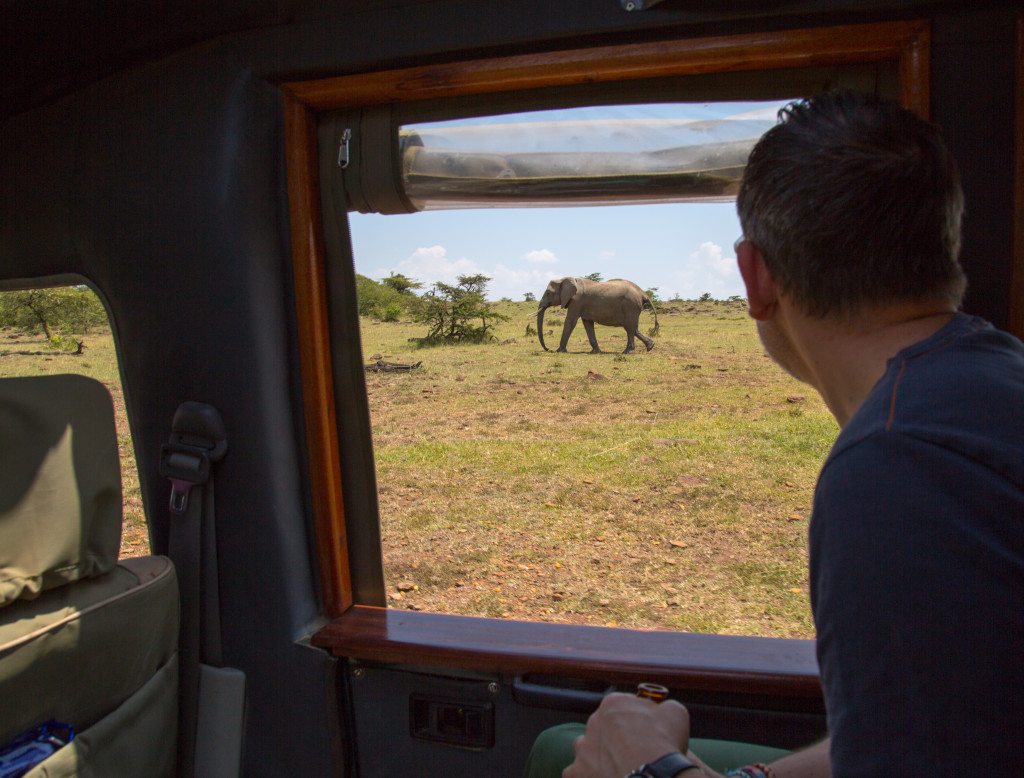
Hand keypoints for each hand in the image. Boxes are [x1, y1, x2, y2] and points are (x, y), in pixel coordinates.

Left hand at [563, 692, 690, 777]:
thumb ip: (664, 707)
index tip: (645, 733)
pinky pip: (579, 773)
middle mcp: (593, 722)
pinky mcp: (577, 773)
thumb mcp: (675, 713)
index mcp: (613, 703)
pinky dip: (591, 776)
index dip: (635, 721)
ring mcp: (583, 749)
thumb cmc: (663, 743)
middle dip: (616, 739)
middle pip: (604, 729)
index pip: (621, 708)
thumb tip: (663, 709)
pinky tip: (609, 777)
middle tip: (634, 754)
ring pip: (589, 751)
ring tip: (620, 769)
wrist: (651, 777)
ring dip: (600, 758)